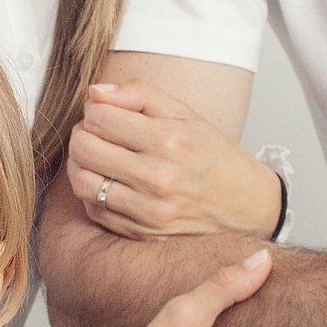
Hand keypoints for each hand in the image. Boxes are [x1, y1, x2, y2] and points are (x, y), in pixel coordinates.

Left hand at [67, 80, 284, 238]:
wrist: (246, 206)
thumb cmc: (214, 156)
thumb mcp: (185, 113)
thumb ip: (139, 94)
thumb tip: (95, 92)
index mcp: (169, 141)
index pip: (99, 117)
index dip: (95, 110)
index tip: (106, 112)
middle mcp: (157, 178)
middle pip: (84, 148)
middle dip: (83, 134)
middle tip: (96, 132)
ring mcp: (148, 211)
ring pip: (82, 182)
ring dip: (81, 164)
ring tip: (97, 156)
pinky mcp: (141, 233)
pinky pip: (94, 210)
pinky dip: (92, 192)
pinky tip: (108, 181)